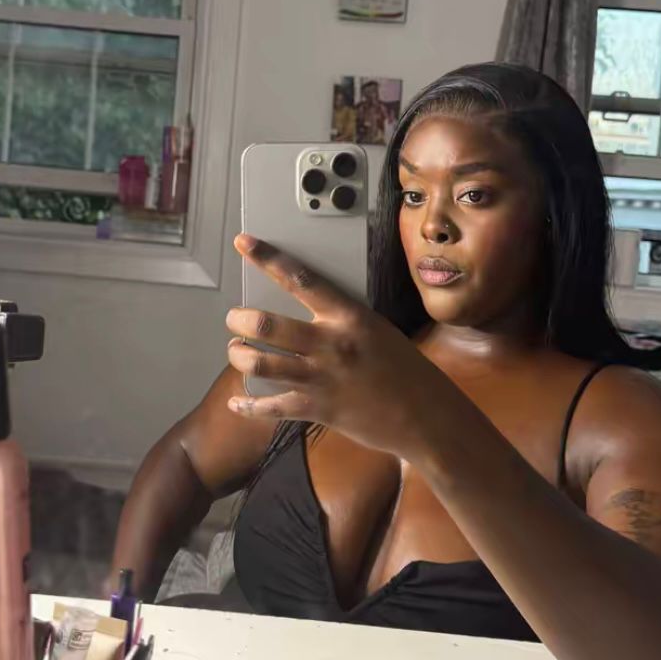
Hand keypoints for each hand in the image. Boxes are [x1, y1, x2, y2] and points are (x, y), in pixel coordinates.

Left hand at [226, 233, 461, 459]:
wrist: (425, 416)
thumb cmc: (404, 370)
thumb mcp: (376, 331)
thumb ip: (341, 321)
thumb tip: (305, 316)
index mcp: (349, 317)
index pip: (300, 279)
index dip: (268, 259)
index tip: (244, 243)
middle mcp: (331, 344)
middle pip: (268, 324)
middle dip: (240, 319)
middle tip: (235, 319)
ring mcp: (322, 378)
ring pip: (261, 362)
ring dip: (240, 355)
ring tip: (237, 351)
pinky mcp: (317, 408)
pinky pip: (271, 406)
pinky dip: (248, 405)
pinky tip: (237, 402)